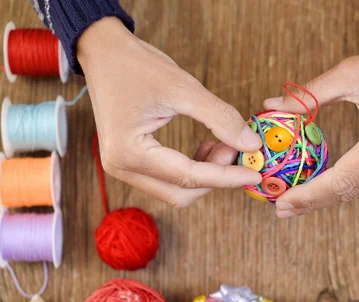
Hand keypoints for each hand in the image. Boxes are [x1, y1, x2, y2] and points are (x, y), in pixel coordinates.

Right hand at [77, 17, 261, 206]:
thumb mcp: (183, 88)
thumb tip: (252, 145)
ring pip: (176, 189)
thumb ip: (220, 118)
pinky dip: (192, 169)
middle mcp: (121, 168)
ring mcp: (122, 168)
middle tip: (237, 149)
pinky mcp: (129, 162)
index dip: (227, 176)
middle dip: (215, 177)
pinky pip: (167, 178)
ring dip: (205, 174)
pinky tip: (207, 147)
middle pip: (182, 193)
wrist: (103, 52)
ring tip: (224, 144)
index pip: (189, 176)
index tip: (256, 174)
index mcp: (129, 153)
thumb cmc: (136, 65)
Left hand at [264, 35, 358, 217]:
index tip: (282, 203)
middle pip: (352, 192)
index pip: (343, 178)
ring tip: (300, 200)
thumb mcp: (352, 72)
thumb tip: (272, 107)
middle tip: (283, 208)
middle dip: (315, 201)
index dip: (310, 194)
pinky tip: (331, 187)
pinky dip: (353, 187)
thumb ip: (310, 94)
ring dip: (333, 197)